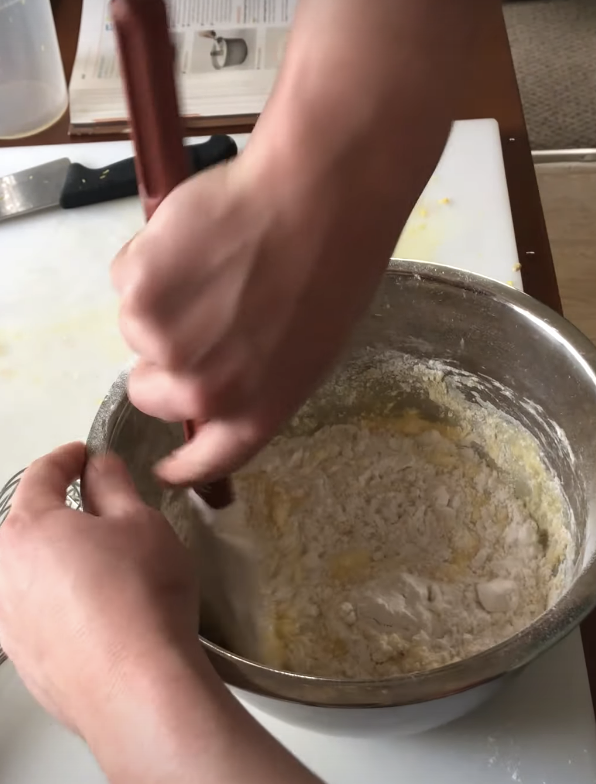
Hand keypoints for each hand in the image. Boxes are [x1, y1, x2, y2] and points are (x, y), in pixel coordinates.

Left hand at [0, 442, 197, 734]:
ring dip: (59, 558)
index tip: (82, 455)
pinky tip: (96, 612)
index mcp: (29, 528)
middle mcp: (4, 572)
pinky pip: (36, 612)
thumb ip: (113, 485)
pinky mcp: (21, 658)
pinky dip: (59, 600)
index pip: (42, 475)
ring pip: (30, 571)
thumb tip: (100, 467)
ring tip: (104, 566)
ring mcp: (7, 620)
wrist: (139, 688)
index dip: (66, 458)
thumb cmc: (142, 598)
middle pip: (27, 524)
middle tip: (99, 510)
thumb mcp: (140, 522)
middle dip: (60, 511)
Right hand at [112, 141, 400, 486]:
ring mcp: (165, 345)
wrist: (317, 203)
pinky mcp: (139, 293)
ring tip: (211, 263)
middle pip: (148, 391)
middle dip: (163, 358)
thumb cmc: (332, 270)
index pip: (203, 461)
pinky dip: (148, 261)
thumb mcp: (309, 352)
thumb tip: (216, 381)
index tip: (164, 467)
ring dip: (159, 302)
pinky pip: (126, 280)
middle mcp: (202, 393)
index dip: (178, 467)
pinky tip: (193, 239)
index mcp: (253, 414)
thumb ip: (256, 383)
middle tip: (199, 313)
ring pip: (136, 329)